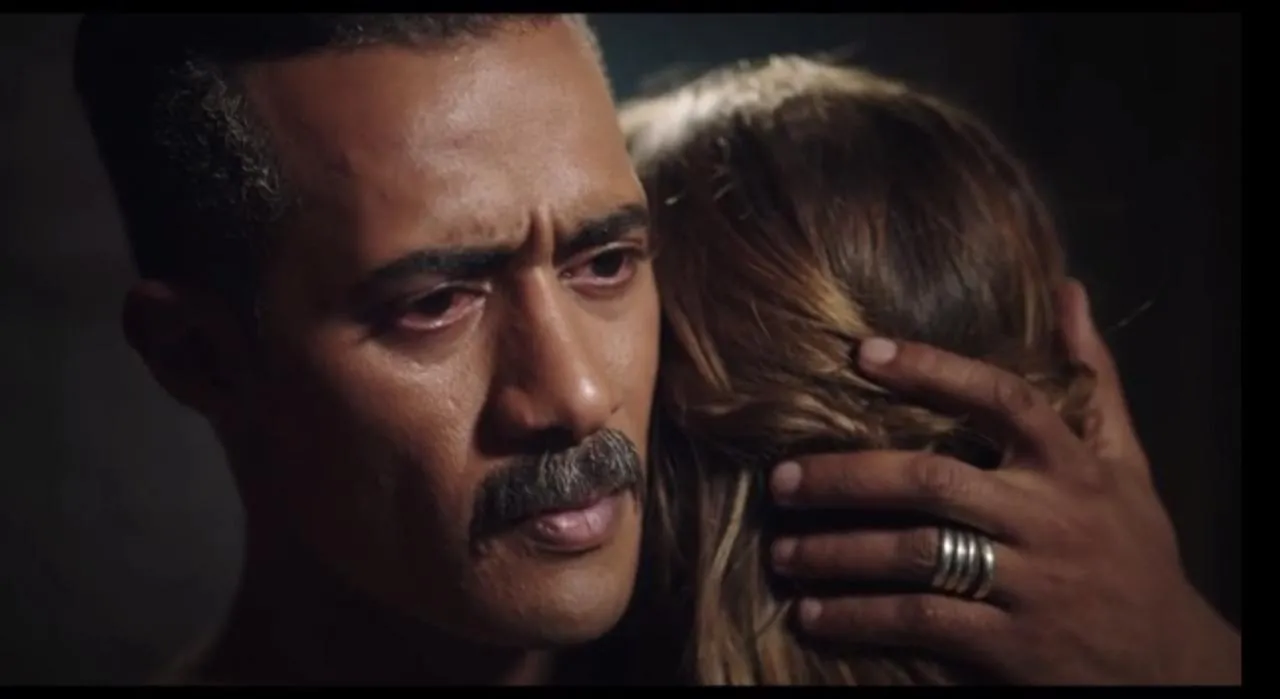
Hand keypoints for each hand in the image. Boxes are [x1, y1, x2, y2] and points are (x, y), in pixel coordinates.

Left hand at [767, 280, 1239, 684]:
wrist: (1172, 664)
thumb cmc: (1135, 550)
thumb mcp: (1126, 463)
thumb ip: (1093, 379)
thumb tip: (1069, 289)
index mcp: (1071, 467)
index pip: (1001, 400)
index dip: (933, 370)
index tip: (862, 352)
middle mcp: (1047, 517)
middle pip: (933, 480)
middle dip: (848, 476)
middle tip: (781, 479)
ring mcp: (1029, 583)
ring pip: (917, 554)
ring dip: (838, 552)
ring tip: (782, 551)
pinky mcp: (1011, 645)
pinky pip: (922, 622)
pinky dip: (860, 617)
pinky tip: (813, 615)